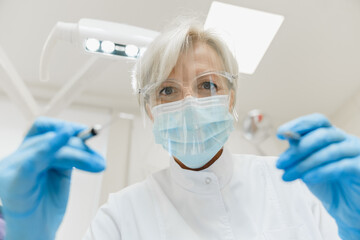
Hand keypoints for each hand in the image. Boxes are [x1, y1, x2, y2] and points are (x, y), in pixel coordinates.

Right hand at [0, 117, 104, 239]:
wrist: (36, 232)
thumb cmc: (46, 203)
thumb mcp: (61, 172)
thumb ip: (69, 154)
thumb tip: (86, 138)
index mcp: (29, 152)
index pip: (42, 127)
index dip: (64, 126)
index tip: (86, 131)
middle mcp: (18, 156)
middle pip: (50, 137)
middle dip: (79, 145)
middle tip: (98, 159)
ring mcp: (12, 167)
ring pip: (48, 148)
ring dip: (78, 154)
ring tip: (97, 164)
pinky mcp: (13, 181)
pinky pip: (31, 161)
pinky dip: (49, 149)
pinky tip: (67, 147)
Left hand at [276, 113, 359, 239]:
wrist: (345, 207)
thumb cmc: (327, 184)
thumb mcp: (307, 166)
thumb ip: (297, 154)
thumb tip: (284, 147)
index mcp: (331, 135)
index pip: (317, 121)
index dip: (299, 124)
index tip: (281, 133)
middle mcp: (345, 140)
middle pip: (321, 135)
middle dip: (297, 150)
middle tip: (280, 163)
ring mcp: (356, 152)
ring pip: (330, 151)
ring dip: (304, 164)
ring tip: (288, 175)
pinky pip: (342, 166)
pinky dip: (321, 171)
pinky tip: (307, 178)